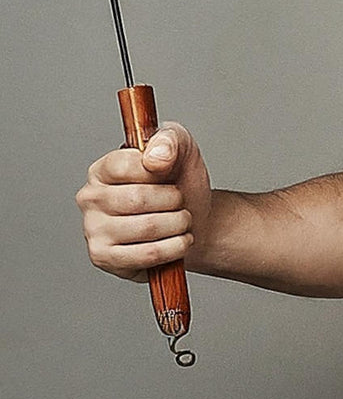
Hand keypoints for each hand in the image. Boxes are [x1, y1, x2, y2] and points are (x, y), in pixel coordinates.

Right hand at [76, 123, 211, 281]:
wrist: (196, 219)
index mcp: (102, 169)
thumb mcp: (181, 147)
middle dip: (174, 200)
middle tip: (180, 201)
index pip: (125, 166)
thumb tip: (154, 157)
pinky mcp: (104, 258)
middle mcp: (90, 198)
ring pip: (147, 227)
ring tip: (182, 220)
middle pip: (138, 199)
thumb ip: (169, 140)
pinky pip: (148, 254)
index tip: (170, 172)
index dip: (158, 170)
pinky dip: (175, 247)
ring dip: (179, 223)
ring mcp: (93, 230)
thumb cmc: (180, 182)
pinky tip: (180, 240)